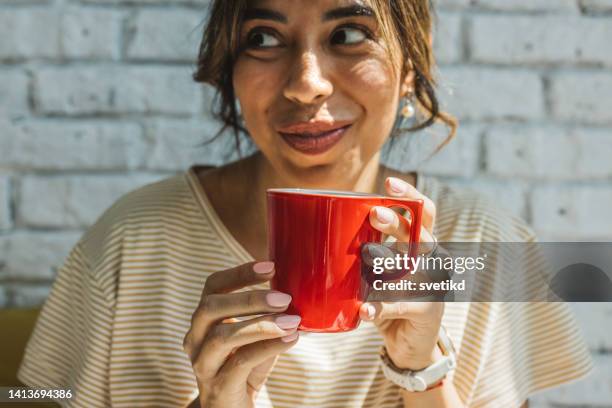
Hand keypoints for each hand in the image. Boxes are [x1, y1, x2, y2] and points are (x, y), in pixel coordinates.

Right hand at [183, 261, 299, 407]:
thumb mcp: (253, 335)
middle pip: (211, 307)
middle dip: (249, 298)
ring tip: (292, 320)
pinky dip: (267, 347)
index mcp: (203, 319)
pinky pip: (240, 361)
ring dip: (261, 324)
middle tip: (284, 297)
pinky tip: (290, 339)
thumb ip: (268, 314)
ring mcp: (202, 363)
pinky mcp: (217, 386)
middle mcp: (194, 338)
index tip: (271, 266)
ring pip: (223, 335)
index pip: (212, 286)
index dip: (239, 273)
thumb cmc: (245, 366)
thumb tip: (302, 290)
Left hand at [362, 176, 443, 369]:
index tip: (389, 182)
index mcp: (422, 243)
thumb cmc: (389, 296)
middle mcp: (433, 259)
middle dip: (396, 222)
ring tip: (368, 257)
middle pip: (419, 233)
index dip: (409, 195)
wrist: (409, 342)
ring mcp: (433, 284)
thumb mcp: (379, 270)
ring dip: (389, 259)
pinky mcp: (428, 310)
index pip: (422, 211)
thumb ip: (366, 250)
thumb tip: (323, 228)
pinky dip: (381, 307)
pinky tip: (365, 309)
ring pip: (412, 265)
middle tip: (374, 214)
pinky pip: (401, 304)